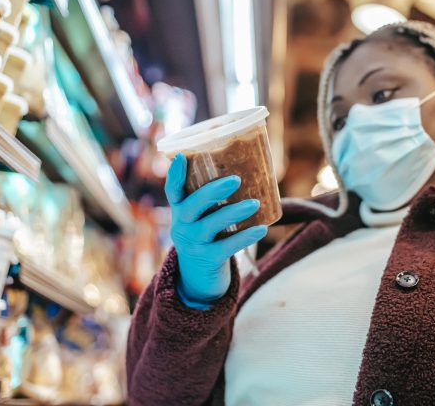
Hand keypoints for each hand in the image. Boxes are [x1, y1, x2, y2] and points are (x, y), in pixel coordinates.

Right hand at [165, 153, 267, 308]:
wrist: (197, 279)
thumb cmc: (208, 236)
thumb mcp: (203, 218)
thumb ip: (215, 200)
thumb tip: (252, 171)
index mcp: (180, 210)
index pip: (173, 190)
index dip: (175, 174)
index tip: (182, 156)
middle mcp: (181, 225)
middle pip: (191, 205)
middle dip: (212, 191)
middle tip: (236, 180)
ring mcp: (192, 244)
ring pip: (209, 226)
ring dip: (233, 213)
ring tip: (255, 203)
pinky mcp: (206, 260)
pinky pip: (225, 247)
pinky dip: (244, 238)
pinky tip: (261, 229)